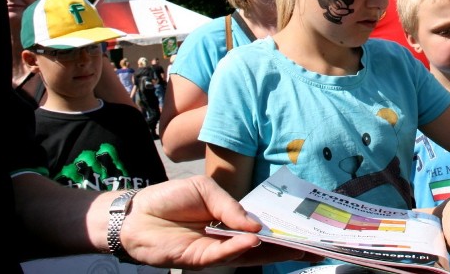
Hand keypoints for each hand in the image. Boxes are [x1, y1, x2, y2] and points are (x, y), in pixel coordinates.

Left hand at [120, 175, 309, 267]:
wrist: (136, 213)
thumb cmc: (170, 198)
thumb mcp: (206, 190)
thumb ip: (230, 206)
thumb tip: (255, 225)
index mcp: (231, 220)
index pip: (262, 227)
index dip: (283, 229)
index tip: (308, 230)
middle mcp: (227, 238)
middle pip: (262, 247)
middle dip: (287, 248)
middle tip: (313, 249)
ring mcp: (214, 250)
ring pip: (247, 256)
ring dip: (269, 252)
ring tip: (292, 246)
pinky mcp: (198, 259)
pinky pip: (223, 255)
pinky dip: (238, 249)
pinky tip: (252, 242)